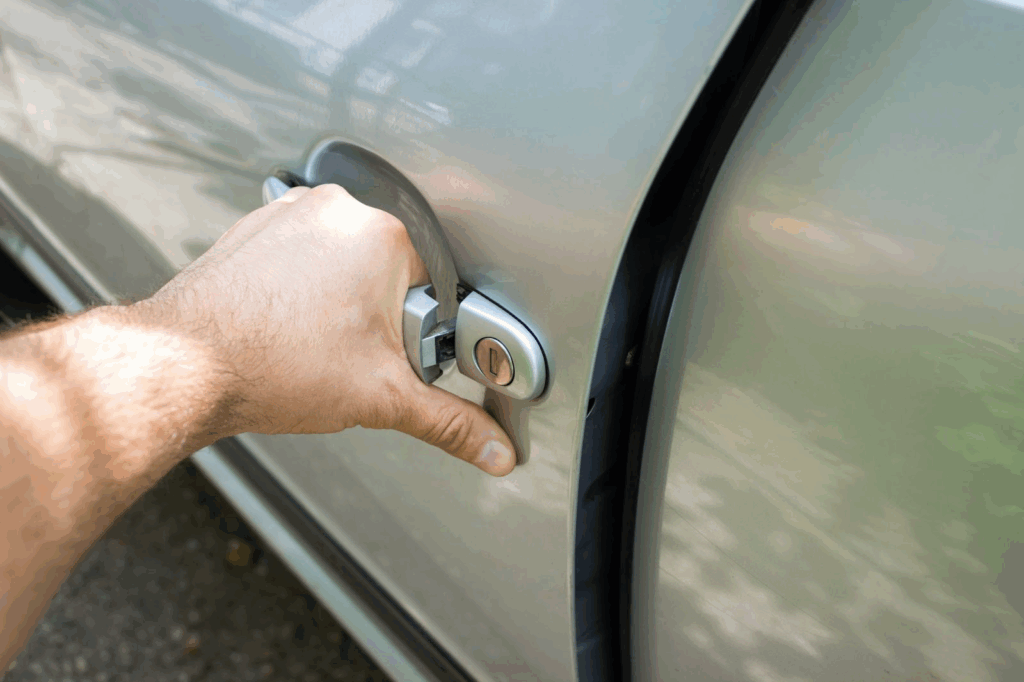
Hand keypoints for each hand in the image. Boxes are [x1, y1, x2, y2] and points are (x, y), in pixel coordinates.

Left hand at [141, 184, 515, 475]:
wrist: (183, 364)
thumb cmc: (271, 365)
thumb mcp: (382, 398)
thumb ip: (450, 424)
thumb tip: (494, 450)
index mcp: (382, 236)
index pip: (432, 288)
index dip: (415, 335)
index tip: (388, 357)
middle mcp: (338, 211)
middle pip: (390, 272)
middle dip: (378, 318)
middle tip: (348, 353)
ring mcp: (293, 213)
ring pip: (346, 264)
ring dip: (341, 302)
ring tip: (313, 340)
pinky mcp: (258, 226)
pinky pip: (304, 256)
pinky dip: (303, 288)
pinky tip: (288, 325)